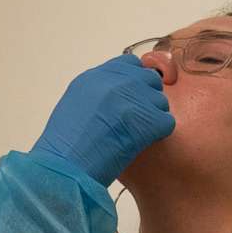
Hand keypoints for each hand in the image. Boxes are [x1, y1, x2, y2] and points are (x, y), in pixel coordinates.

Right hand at [31, 54, 175, 186]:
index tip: (130, 102)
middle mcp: (115, 81)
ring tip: (135, 137)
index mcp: (95, 77)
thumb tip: (119, 98)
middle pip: (149, 79)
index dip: (135, 83)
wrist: (65, 167)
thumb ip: (98, 94)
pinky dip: (158, 135)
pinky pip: (166, 122)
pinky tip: (142, 145)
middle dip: (147, 99)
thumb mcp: (74, 106)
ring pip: (160, 101)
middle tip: (136, 122)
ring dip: (153, 118)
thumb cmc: (64, 148)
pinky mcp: (147, 118)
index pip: (130, 65)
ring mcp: (132, 97)